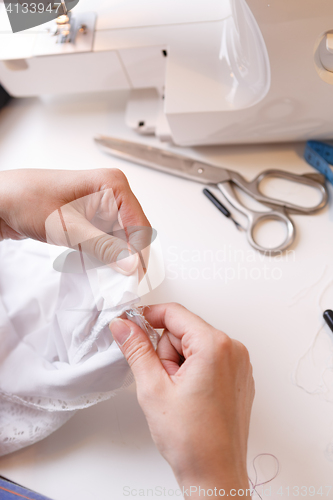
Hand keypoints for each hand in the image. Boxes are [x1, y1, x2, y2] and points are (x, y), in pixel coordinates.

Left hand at [0, 168, 150, 274]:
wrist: (1, 200)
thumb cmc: (27, 200)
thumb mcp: (67, 227)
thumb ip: (102, 247)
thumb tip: (131, 265)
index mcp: (112, 185)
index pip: (139, 225)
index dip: (138, 254)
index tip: (133, 280)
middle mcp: (112, 192)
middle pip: (133, 233)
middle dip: (126, 258)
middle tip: (118, 283)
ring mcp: (103, 205)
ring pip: (121, 240)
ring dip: (113, 259)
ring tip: (102, 275)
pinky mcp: (93, 217)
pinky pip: (107, 240)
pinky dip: (102, 255)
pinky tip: (92, 265)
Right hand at [110, 303, 254, 497]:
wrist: (215, 475)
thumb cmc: (192, 440)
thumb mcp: (153, 388)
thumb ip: (137, 349)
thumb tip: (124, 326)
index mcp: (215, 346)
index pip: (175, 313)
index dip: (149, 317)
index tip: (132, 327)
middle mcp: (233, 350)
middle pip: (184, 331)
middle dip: (167, 353)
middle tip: (165, 383)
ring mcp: (238, 364)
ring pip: (194, 346)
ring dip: (179, 364)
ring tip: (179, 395)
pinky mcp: (238, 377)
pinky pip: (208, 359)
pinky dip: (193, 371)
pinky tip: (191, 397)